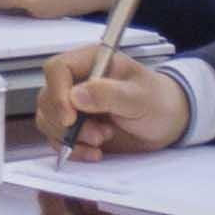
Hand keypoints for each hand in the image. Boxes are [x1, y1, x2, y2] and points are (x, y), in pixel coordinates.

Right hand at [35, 48, 190, 154]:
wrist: (167, 123)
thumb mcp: (140, 96)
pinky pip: (57, 139)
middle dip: (68, 123)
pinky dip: (72, 150)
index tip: (71, 118)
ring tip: (103, 140)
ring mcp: (72, 105)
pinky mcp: (74, 128)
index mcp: (90, 61)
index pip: (57, 69)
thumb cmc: (158, 100)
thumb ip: (109, 94)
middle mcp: (76, 81)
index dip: (57, 93)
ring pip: (47, 120)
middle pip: (47, 98)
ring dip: (71, 138)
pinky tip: (95, 153)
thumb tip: (75, 96)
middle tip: (99, 134)